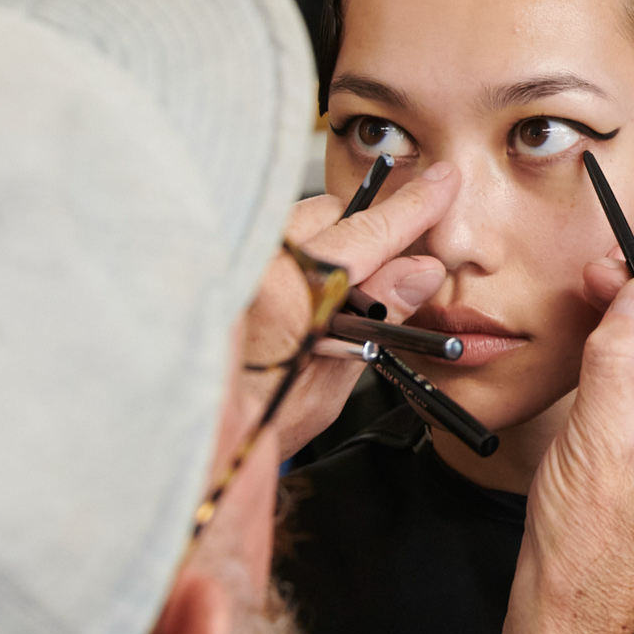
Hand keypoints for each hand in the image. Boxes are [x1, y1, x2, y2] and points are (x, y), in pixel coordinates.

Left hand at [242, 161, 459, 462]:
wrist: (192, 449)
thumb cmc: (253, 430)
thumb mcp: (333, 384)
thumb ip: (379, 317)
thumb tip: (419, 271)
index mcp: (291, 292)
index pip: (368, 233)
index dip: (413, 209)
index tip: (441, 184)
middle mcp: (253, 264)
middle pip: (328, 214)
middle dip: (358, 235)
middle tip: (374, 279)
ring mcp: (231, 262)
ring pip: (294, 225)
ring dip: (317, 249)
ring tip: (315, 306)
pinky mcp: (212, 269)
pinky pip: (263, 244)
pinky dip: (284, 262)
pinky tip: (283, 305)